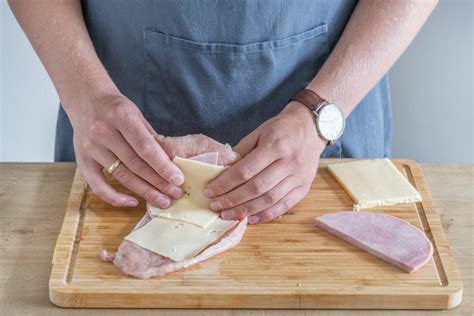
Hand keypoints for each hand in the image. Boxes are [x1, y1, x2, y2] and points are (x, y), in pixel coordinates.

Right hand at [68, 92, 184, 207]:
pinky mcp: (82, 160)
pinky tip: (133, 202)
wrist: (85, 99)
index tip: (178, 179)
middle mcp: (103, 132)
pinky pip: (98, 185)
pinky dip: (116, 197)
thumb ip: (152, 138)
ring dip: (144, 191)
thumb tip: (172, 162)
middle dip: (158, 182)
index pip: (145, 147)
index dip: (163, 166)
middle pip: (135, 164)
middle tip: (175, 193)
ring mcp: (90, 147)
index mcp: (121, 116)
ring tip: (163, 200)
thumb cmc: (116, 108)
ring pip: (121, 176)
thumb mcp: (137, 115)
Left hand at [204, 102, 325, 223]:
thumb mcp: (259, 132)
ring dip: (246, 210)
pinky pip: (284, 205)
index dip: (225, 183)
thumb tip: (223, 170)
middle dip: (232, 200)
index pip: (245, 170)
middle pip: (256, 187)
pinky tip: (251, 218)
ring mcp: (299, 176)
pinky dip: (267, 214)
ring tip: (228, 215)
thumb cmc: (282, 128)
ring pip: (269, 199)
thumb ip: (242, 151)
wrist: (312, 127)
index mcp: (275, 145)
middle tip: (215, 206)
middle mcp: (289, 162)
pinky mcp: (305, 186)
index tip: (210, 191)